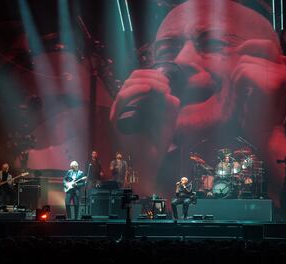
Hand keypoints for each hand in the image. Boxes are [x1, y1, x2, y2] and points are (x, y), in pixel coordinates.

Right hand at [110, 69, 180, 190]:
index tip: (168, 84)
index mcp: (135, 104)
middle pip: (132, 78)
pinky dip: (137, 89)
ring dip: (148, 81)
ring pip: (127, 84)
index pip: (139, 80)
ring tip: (163, 88)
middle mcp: (126, 106)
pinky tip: (151, 89)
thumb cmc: (157, 146)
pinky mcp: (116, 119)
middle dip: (152, 76)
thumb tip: (168, 93)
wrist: (147, 166)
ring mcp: (119, 112)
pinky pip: (123, 97)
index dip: (153, 76)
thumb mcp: (169, 121)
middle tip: (167, 85)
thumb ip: (170, 106)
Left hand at [231, 39, 285, 136]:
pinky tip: (241, 99)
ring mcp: (279, 75)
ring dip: (235, 81)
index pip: (267, 46)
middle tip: (236, 89)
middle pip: (250, 55)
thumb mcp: (255, 90)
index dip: (250, 45)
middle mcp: (284, 70)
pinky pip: (244, 73)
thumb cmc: (256, 116)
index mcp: (283, 70)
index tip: (237, 52)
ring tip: (240, 97)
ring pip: (244, 64)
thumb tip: (241, 52)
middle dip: (237, 71)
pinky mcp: (271, 83)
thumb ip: (254, 71)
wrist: (265, 137)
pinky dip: (237, 86)